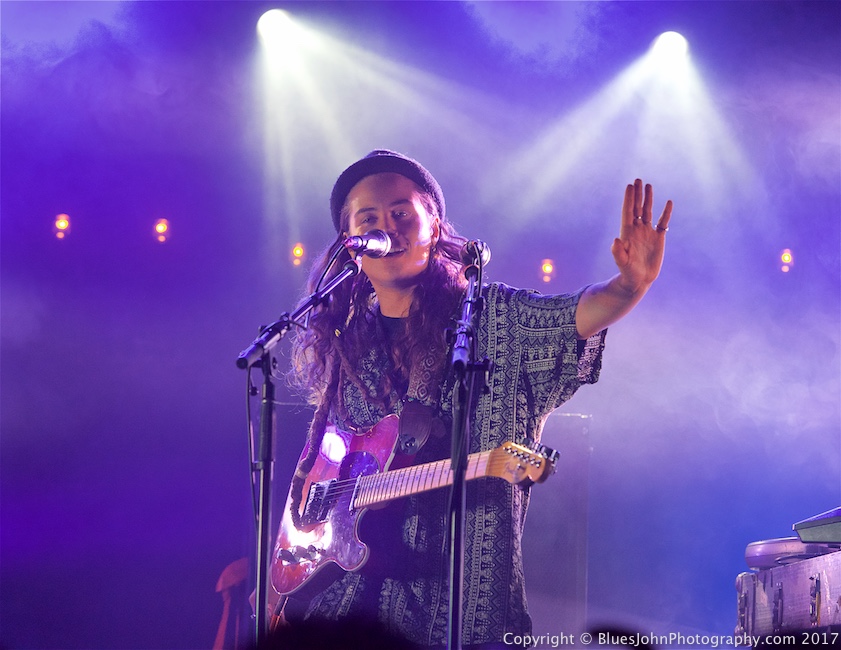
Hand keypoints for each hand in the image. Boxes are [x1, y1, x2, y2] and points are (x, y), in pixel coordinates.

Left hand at [610, 178, 672, 294]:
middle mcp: (637, 230)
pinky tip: (668, 203)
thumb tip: (615, 240)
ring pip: (647, 212)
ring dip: (648, 199)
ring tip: (648, 185)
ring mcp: (647, 233)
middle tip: (637, 180)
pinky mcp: (658, 238)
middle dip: (637, 194)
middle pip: (636, 208)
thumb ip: (618, 252)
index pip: (628, 212)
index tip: (630, 186)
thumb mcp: (623, 263)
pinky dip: (665, 213)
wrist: (639, 281)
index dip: (629, 199)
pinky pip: (662, 222)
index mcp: (627, 233)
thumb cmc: (628, 273)